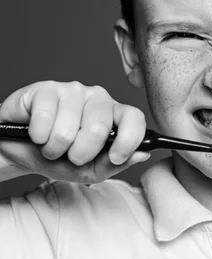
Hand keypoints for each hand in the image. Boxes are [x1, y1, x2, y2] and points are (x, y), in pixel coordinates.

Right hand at [0, 81, 149, 183]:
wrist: (22, 149)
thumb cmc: (60, 158)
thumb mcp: (89, 170)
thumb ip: (115, 163)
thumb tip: (143, 153)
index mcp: (113, 116)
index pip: (134, 118)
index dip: (129, 139)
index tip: (116, 157)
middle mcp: (97, 99)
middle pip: (99, 129)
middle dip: (79, 154)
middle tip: (69, 156)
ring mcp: (73, 90)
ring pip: (68, 129)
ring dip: (54, 148)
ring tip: (49, 146)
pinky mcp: (47, 88)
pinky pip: (45, 118)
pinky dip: (37, 136)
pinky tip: (36, 133)